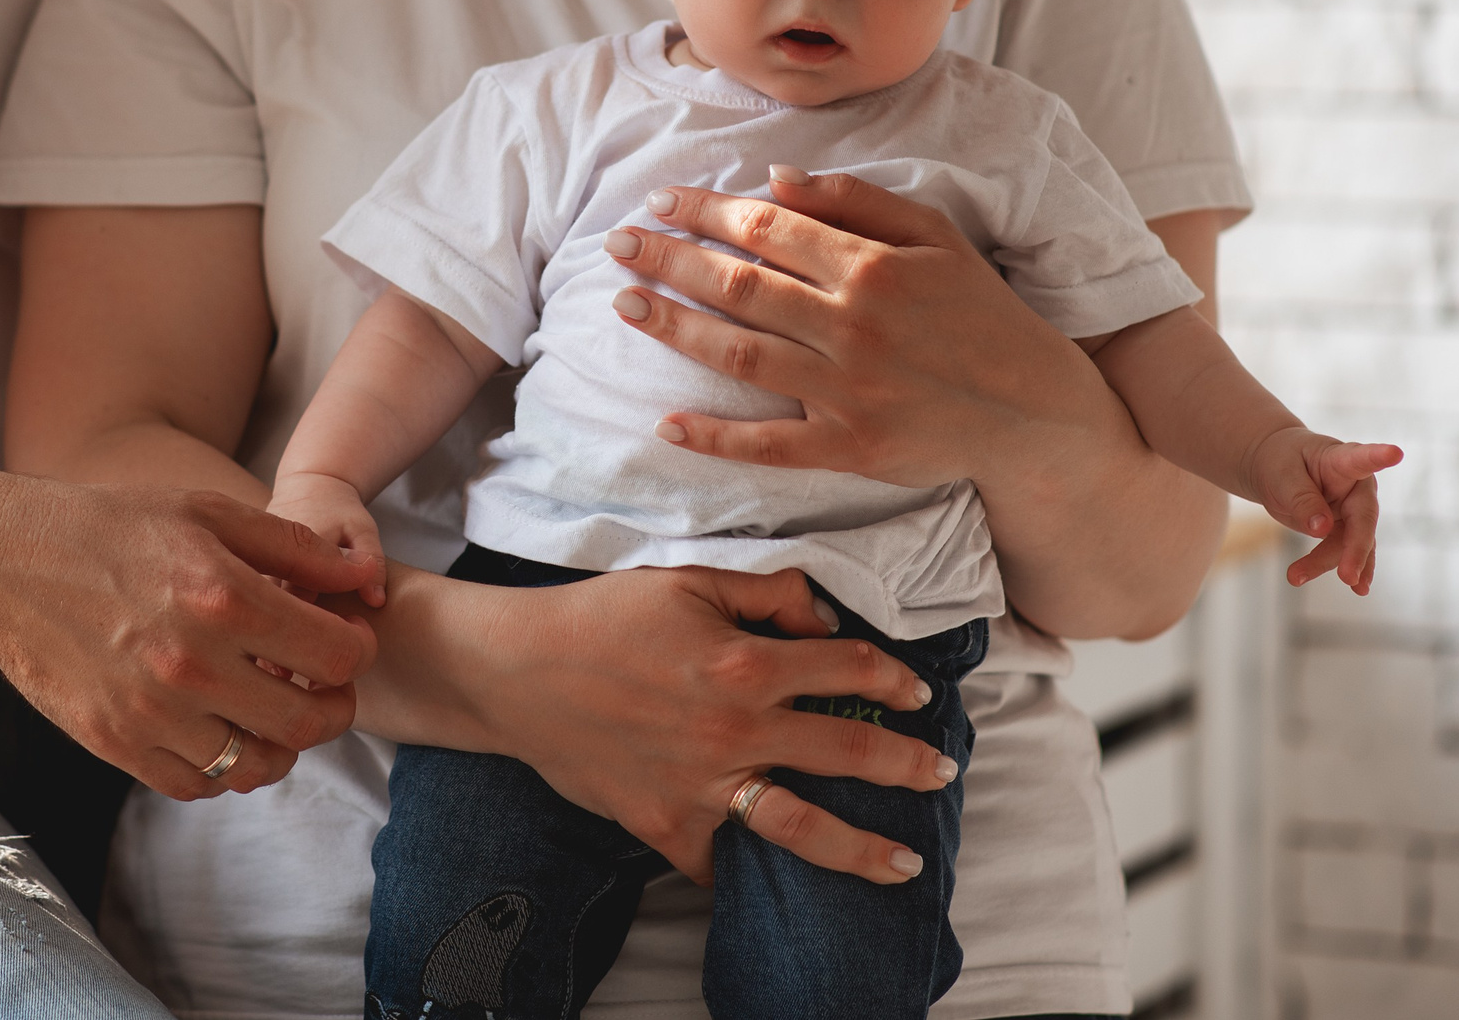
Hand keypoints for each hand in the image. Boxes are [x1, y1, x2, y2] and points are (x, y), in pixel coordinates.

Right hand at [0, 479, 380, 800]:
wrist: (3, 562)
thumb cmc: (112, 526)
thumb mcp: (207, 512)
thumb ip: (295, 548)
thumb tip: (365, 576)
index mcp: (223, 596)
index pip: (337, 655)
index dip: (355, 650)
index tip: (345, 641)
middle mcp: (191, 663)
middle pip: (306, 723)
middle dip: (334, 708)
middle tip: (326, 689)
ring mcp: (150, 712)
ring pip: (254, 766)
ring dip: (280, 745)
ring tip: (273, 711)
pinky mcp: (114, 744)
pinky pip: (194, 784)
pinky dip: (221, 768)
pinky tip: (220, 728)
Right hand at [441, 565, 953, 885]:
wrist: (517, 671)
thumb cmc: (601, 617)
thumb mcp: (688, 578)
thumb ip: (767, 590)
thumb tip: (824, 618)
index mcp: (746, 662)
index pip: (848, 673)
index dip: (894, 679)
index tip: (918, 692)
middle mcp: (736, 730)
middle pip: (848, 754)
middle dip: (907, 766)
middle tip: (941, 774)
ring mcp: (704, 786)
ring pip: (804, 829)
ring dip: (864, 850)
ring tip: (904, 865)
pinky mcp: (666, 827)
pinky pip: (720, 863)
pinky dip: (746, 869)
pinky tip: (777, 879)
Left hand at [602, 168, 1118, 487]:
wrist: (1034, 410)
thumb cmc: (981, 313)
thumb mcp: (938, 236)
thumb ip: (859, 201)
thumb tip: (777, 179)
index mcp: (871, 266)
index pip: (767, 227)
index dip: (705, 212)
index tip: (661, 202)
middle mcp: (853, 325)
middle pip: (739, 285)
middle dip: (670, 260)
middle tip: (618, 245)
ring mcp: (849, 390)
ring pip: (741, 355)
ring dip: (675, 328)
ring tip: (625, 306)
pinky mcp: (850, 448)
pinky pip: (769, 444)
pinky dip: (716, 437)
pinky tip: (667, 422)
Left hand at [1246, 429, 1399, 593]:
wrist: (1275, 466)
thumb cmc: (1280, 461)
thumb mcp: (1281, 474)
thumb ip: (1301, 499)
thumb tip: (1322, 529)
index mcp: (1342, 459)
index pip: (1361, 458)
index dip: (1378, 456)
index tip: (1394, 452)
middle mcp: (1357, 486)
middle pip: (1363, 519)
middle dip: (1356, 549)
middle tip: (1348, 576)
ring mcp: (1354, 509)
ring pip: (1351, 541)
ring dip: (1331, 563)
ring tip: (1296, 576)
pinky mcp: (1346, 528)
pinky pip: (1346, 551)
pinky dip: (1345, 568)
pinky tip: (1357, 588)